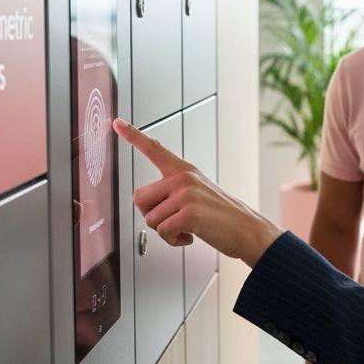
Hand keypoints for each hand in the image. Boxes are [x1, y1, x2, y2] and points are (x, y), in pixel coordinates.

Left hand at [113, 118, 281, 265]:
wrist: (247, 229)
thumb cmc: (221, 216)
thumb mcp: (198, 192)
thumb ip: (173, 191)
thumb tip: (147, 204)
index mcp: (184, 170)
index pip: (154, 148)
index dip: (133, 135)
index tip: (117, 123)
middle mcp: (183, 178)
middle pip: (139, 198)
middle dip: (152, 216)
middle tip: (173, 221)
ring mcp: (186, 193)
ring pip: (150, 219)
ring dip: (165, 232)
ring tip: (186, 228)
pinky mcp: (189, 212)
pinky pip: (162, 232)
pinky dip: (173, 240)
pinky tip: (189, 236)